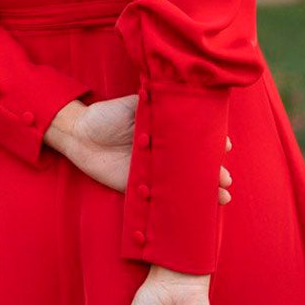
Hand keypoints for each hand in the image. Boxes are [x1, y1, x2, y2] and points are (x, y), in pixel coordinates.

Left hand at [53, 95, 232, 200]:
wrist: (79, 134)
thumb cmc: (107, 115)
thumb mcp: (134, 104)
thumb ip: (155, 103)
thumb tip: (179, 93)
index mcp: (165, 133)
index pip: (194, 140)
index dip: (212, 143)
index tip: (226, 146)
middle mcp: (163, 154)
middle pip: (194, 166)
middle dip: (214, 173)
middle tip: (225, 179)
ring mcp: (152, 173)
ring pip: (183, 185)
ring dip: (204, 192)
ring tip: (221, 196)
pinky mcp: (138, 189)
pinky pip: (160, 201)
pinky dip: (176, 207)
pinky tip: (193, 211)